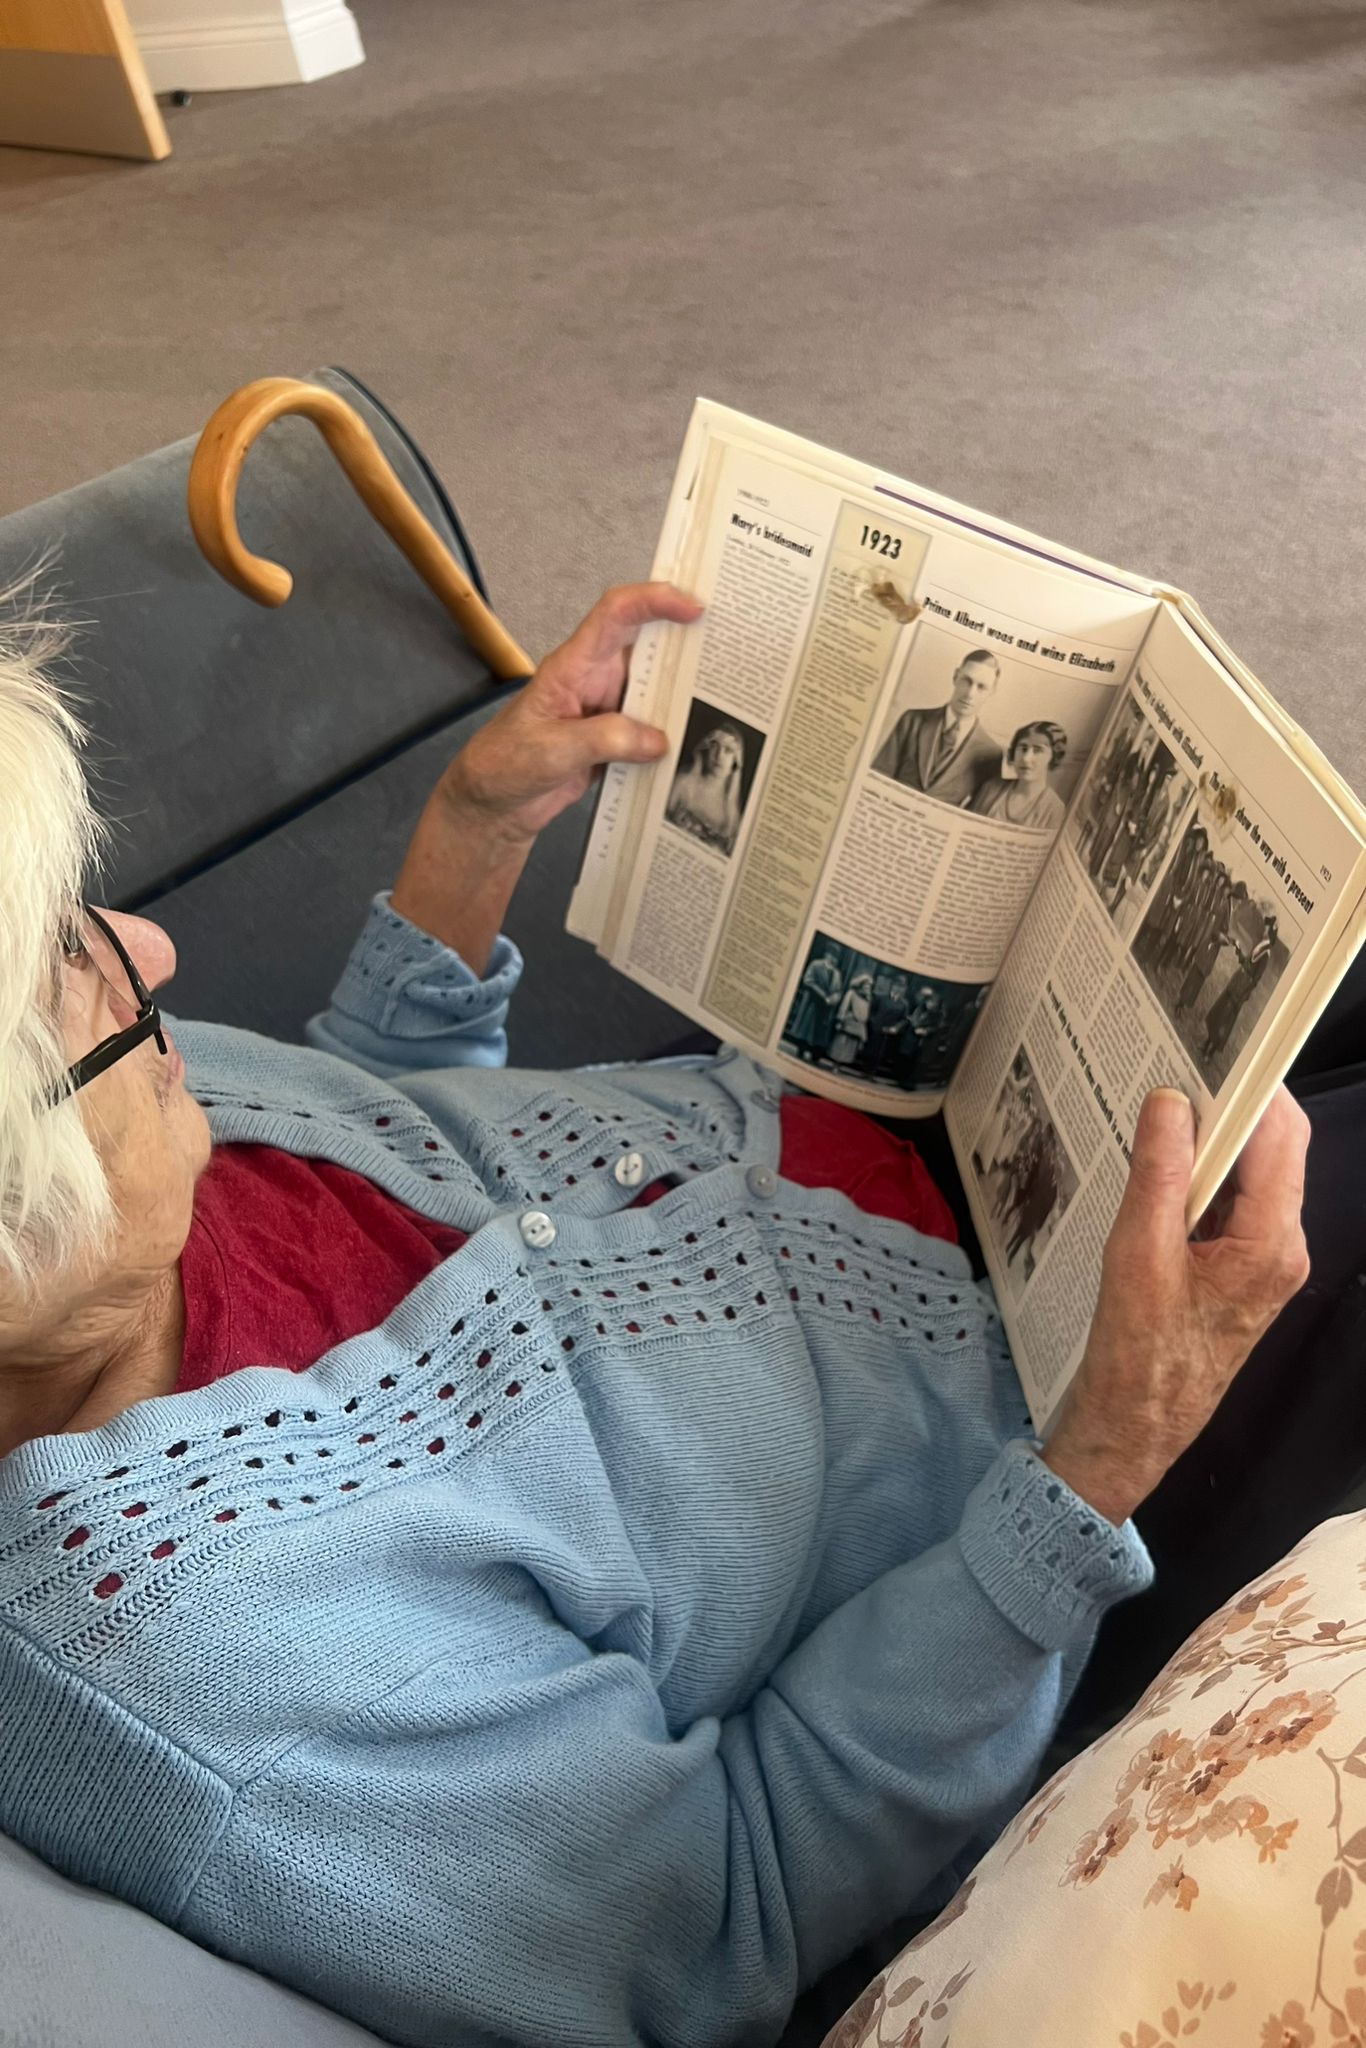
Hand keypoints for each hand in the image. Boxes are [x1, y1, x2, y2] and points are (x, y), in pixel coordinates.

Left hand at [439, 583, 702, 847]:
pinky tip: (693, 745)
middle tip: (730, 647)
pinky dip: (672, 733)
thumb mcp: (552, 751)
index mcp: (574, 665)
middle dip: (686, 642)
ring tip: (726, 700)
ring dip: (683, 695)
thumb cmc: (505, 765)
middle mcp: (595, 679)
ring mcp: (607, 709)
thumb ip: (605, 740)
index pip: (616, 613)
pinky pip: (651, 728)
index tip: (693, 608)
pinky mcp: (615, 740)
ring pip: (655, 689)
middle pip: (648, 646)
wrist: (493, 804)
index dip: (654, 600)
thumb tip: (658, 740)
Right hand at [1042, 1085, 1310, 1524]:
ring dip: (1210, 1140)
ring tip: (1159, 1109)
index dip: (1253, 1086)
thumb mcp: (1138, 1257)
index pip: (1281, 1138)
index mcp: (1271, 1245)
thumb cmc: (1138, 1355)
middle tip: (1175, 1068)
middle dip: (1229, 1105)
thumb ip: (1157, 1175)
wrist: (1134, 1427)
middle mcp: (1281, 1248)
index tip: (1215, 1047)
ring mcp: (1264, 1259)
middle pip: (1272, 1149)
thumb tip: (1169, 1102)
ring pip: (1249, 1173)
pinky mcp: (1239, 1268)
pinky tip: (1158, 1164)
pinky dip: (1199, 1175)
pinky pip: (1229, 1201)